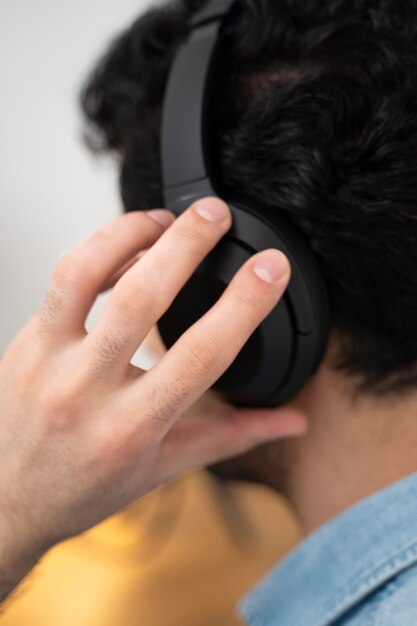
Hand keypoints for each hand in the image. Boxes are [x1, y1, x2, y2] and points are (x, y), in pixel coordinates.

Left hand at [0, 198, 306, 596]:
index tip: (271, 270)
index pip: (201, 356)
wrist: (8, 499)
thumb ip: (232, 436)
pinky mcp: (25, 339)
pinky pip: (61, 281)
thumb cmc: (86, 487)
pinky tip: (125, 247)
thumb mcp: (165, 467)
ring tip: (164, 218)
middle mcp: (84, 392)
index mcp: (132, 429)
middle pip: (139, 300)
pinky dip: (98, 253)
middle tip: (217, 213)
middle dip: (185, 245)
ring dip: (127, 233)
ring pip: (82, 274)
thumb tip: (291, 420)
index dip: (243, 306)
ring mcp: (46, 361)